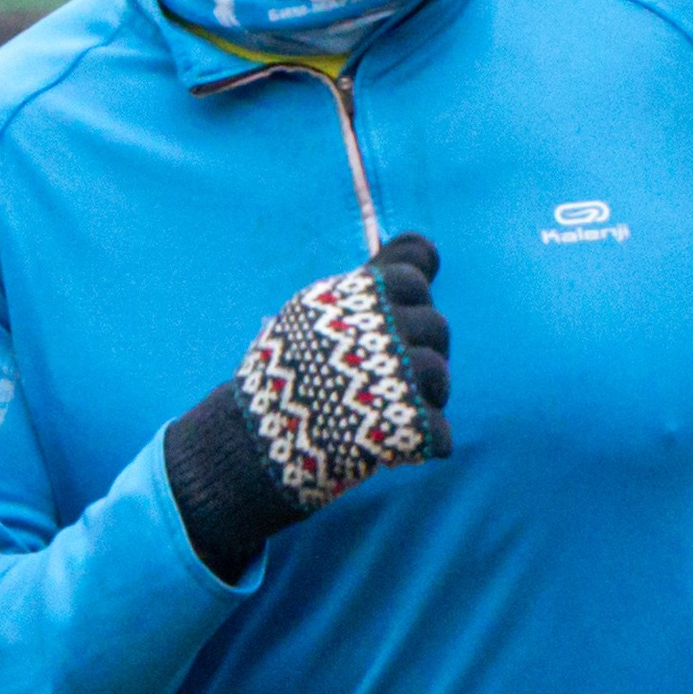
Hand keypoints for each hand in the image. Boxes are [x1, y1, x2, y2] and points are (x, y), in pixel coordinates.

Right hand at [164, 233, 450, 578]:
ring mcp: (394, 380)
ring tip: (387, 409)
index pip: (414, 276)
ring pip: (440, 379)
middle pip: (437, 327)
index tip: (390, 320)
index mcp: (356, 298)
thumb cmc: (287, 370)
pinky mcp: (405, 428)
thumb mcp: (317, 309)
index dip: (412, 298)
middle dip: (422, 350)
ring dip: (425, 396)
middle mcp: (379, 331)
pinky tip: (391, 446)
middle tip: (385, 375)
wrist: (253, 441)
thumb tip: (425, 247)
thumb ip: (374, 277)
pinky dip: (423, 444)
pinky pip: (439, 434)